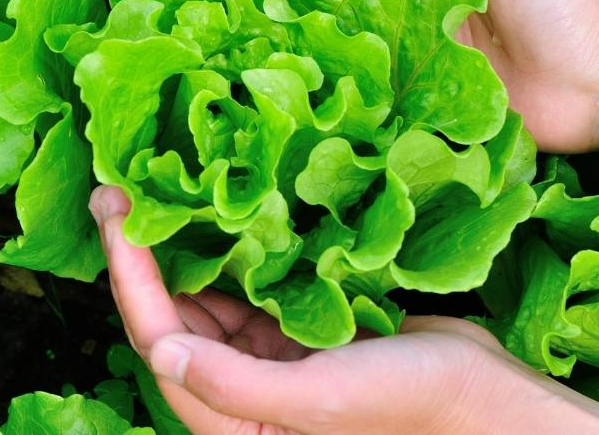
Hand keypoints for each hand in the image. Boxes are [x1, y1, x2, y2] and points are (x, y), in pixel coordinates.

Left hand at [90, 185, 598, 433]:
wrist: (484, 391)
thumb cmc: (408, 403)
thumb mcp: (318, 398)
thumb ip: (234, 384)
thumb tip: (159, 348)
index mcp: (234, 424)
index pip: (160, 342)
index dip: (129, 277)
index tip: (114, 210)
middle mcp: (240, 393)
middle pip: (171, 316)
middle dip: (143, 254)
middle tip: (120, 186)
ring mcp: (266, 358)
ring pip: (205, 296)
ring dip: (183, 246)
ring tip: (160, 186)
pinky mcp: (293, 330)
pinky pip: (246, 284)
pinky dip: (230, 247)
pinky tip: (217, 205)